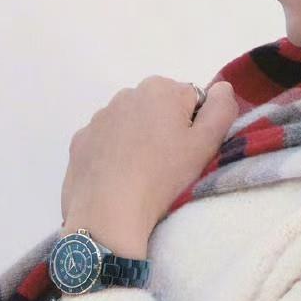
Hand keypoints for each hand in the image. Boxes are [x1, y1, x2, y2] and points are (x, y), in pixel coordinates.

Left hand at [59, 75, 241, 253]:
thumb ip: (221, 108)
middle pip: (158, 109)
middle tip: (166, 165)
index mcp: (159, 89)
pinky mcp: (79, 141)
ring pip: (129, 124)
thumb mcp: (206, 143)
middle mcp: (125, 94)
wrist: (108, 212)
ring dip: (138, 140)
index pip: (191, 100)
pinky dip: (112, 154)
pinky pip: (104, 142)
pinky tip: (117, 177)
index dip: (195, 127)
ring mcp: (98, 118)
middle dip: (165, 129)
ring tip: (140, 173)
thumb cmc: (163, 176)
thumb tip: (221, 87)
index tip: (188, 152)